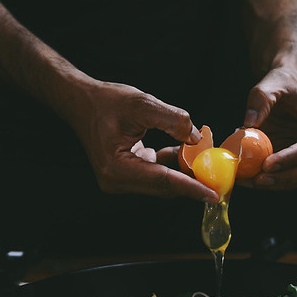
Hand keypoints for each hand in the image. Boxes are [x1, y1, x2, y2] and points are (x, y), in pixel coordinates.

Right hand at [69, 80, 218, 201]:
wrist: (81, 102)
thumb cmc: (105, 101)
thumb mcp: (142, 103)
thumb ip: (173, 120)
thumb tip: (197, 139)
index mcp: (116, 168)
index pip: (162, 181)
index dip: (191, 187)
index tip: (213, 195)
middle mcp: (115, 180)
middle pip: (162, 186)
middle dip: (190, 178)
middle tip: (215, 167)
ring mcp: (117, 180)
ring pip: (160, 182)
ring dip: (180, 170)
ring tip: (197, 152)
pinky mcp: (122, 175)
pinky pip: (153, 175)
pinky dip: (168, 165)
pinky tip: (177, 150)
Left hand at [243, 59, 296, 189]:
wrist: (283, 87)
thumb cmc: (281, 82)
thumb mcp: (272, 84)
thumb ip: (261, 100)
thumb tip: (247, 123)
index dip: (289, 159)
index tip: (267, 164)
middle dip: (281, 178)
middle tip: (256, 180)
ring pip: (293, 177)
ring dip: (272, 183)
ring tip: (247, 182)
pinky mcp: (289, 158)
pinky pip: (280, 173)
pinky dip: (265, 178)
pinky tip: (246, 178)